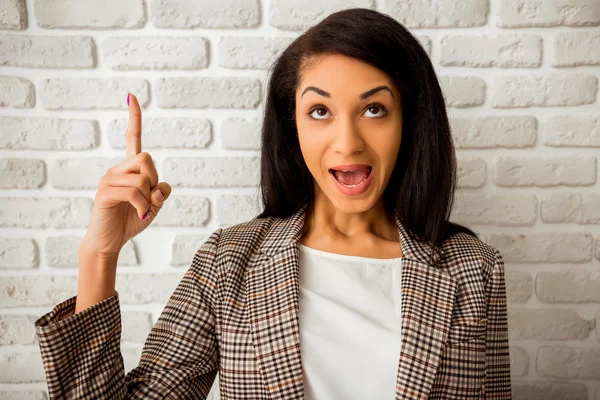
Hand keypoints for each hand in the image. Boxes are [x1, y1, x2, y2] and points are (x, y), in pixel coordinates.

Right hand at [79, 93, 171, 260]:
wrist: (109, 242)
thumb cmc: (130, 221)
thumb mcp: (153, 206)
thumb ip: (160, 192)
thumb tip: (159, 187)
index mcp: (128, 169)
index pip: (132, 139)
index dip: (134, 118)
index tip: (132, 96)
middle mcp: (116, 170)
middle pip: (146, 158)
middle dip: (154, 179)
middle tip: (149, 199)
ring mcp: (108, 179)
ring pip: (142, 177)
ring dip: (149, 198)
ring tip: (141, 211)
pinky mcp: (105, 192)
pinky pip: (134, 192)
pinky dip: (143, 206)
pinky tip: (140, 215)